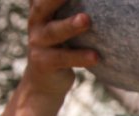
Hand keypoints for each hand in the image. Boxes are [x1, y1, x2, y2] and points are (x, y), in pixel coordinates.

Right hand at [0, 0, 97, 115]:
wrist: (44, 84)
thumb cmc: (61, 48)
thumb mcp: (62, 26)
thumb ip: (71, 12)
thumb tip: (101, 4)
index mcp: (42, 12)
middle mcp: (37, 24)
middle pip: (43, 6)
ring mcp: (38, 43)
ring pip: (54, 32)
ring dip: (70, 25)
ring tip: (86, 19)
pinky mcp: (43, 62)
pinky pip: (63, 58)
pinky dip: (80, 57)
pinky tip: (96, 56)